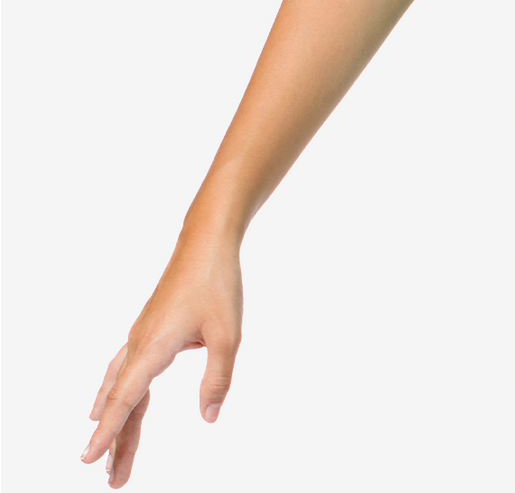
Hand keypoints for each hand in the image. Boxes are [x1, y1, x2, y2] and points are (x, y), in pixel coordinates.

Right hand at [81, 237, 241, 487]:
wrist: (206, 242)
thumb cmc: (217, 283)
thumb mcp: (228, 333)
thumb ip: (218, 377)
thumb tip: (209, 418)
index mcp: (154, 346)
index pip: (127, 398)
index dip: (109, 432)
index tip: (88, 460)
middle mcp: (140, 343)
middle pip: (121, 401)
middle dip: (115, 440)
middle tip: (111, 479)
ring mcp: (141, 335)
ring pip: (121, 386)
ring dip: (116, 420)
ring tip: (107, 453)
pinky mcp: (149, 329)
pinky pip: (126, 370)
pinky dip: (118, 394)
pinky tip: (112, 404)